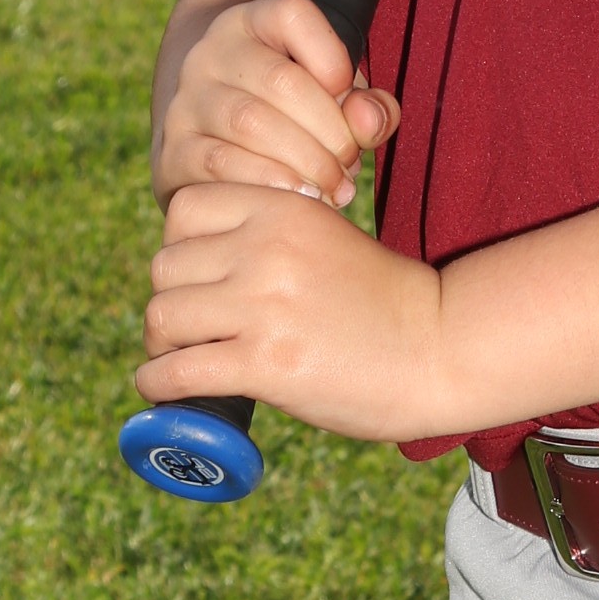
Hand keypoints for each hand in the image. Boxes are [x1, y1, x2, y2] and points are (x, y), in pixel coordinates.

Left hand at [138, 177, 446, 439]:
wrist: (439, 348)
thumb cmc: (381, 301)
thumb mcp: (325, 238)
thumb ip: (267, 237)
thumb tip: (193, 264)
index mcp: (282, 207)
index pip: (184, 206)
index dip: (179, 245)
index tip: (197, 277)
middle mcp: (266, 248)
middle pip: (165, 265)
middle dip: (170, 300)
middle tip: (189, 331)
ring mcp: (264, 305)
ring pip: (162, 315)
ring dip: (161, 344)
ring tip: (183, 360)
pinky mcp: (266, 362)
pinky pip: (177, 371)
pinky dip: (159, 385)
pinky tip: (169, 392)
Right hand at [154, 0, 400, 211]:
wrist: (215, 142)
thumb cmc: (293, 116)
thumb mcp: (335, 98)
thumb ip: (368, 106)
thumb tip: (369, 122)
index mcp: (252, 23)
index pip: (293, 15)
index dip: (332, 56)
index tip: (347, 92)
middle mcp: (211, 54)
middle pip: (281, 81)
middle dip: (330, 131)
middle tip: (349, 164)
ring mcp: (186, 102)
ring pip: (249, 125)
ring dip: (304, 163)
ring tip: (333, 188)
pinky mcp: (172, 151)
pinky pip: (219, 166)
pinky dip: (267, 185)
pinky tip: (296, 199)